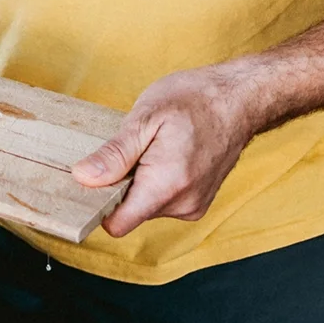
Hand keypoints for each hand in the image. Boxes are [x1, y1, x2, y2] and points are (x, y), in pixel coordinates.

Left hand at [72, 63, 262, 238]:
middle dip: (122, 184)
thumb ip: (114, 154)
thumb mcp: (145, 117)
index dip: (98, 203)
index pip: (117, 224)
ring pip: (146, 206)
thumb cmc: (195, 99)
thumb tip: (84, 177)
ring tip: (154, 147)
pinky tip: (167, 154)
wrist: (240, 99)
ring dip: (140, 181)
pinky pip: (163, 201)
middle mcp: (183, 204)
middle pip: (130, 213)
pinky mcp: (199, 202)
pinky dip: (157, 182)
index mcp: (166, 185)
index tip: (94, 177)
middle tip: (133, 148)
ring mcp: (194, 206)